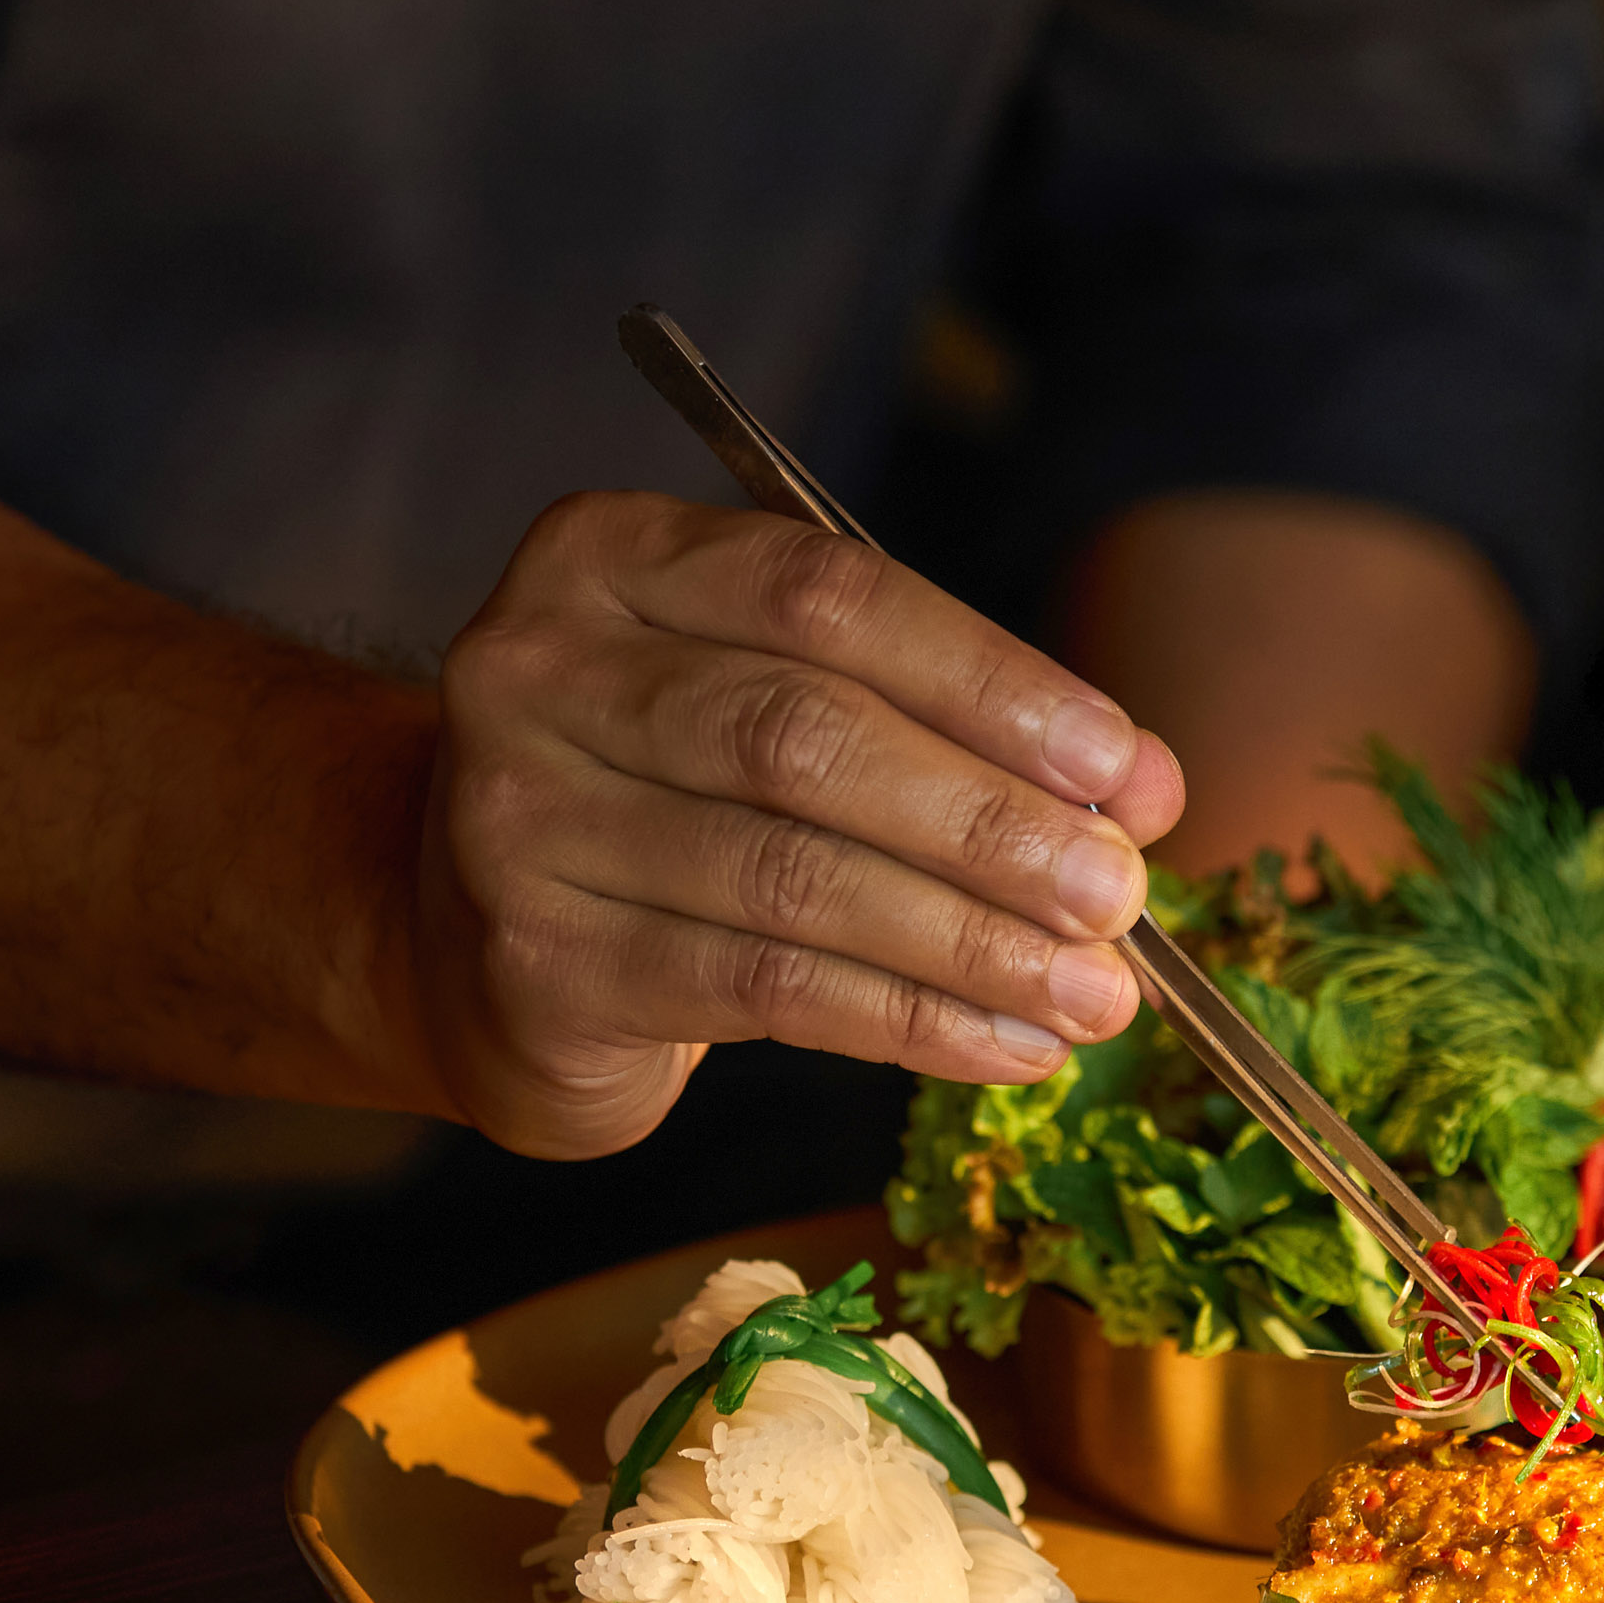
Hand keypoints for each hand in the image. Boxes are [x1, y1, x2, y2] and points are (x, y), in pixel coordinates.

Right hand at [418, 491, 1186, 1157]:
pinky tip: (1005, 1046)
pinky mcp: (539, 965)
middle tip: (1120, 898)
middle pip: (805, 738)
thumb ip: (930, 721)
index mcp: (610, 557)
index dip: (993, 683)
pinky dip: (909, 1022)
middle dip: (989, 825)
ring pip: (792, 879)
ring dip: (970, 944)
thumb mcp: (771, 706)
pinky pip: (764, 989)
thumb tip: (1137, 794)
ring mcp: (518, 822)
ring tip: (1092, 996)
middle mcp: (538, 672)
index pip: (828, 595)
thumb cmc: (672, 800)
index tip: (1126, 768)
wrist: (466, 939)